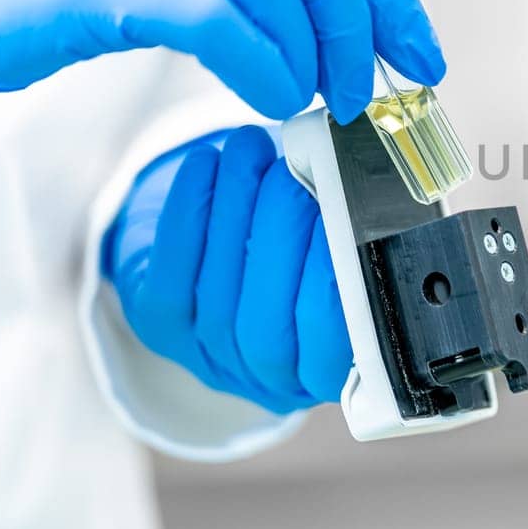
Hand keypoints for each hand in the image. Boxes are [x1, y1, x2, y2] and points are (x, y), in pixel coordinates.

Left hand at [102, 125, 352, 412]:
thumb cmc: (317, 249)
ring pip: (219, 297)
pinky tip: (205, 164)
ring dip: (234, 210)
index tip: (342, 218)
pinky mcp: (163, 327)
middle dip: (279, 240)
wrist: (242, 260)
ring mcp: (214, 358)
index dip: (330, 286)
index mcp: (336, 371)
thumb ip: (357, 240)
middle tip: (292, 172)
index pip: (331, 349)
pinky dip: (186, 213)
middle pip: (266, 327)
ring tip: (251, 149)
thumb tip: (364, 189)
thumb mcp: (351, 254)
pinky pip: (171, 277)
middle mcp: (273, 379)